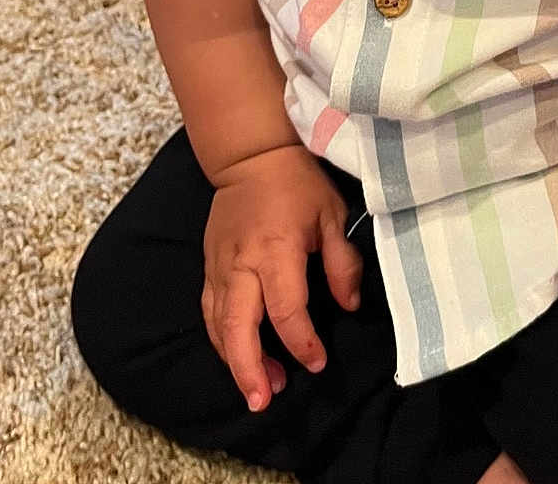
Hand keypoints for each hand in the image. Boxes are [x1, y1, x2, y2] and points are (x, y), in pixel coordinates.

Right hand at [201, 143, 363, 411]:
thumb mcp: (332, 214)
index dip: (302, 342)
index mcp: (276, 250)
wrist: (251, 156)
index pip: (285, 309)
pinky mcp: (208, 266)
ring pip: (218, 325)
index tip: (317, 362)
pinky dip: (221, 339)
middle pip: (237, 327)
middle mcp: (241, 263)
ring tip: (259, 389)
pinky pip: (209, 312)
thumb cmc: (298, 184)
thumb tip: (349, 305)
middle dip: (249, 368)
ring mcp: (219, 266)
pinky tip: (239, 356)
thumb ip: (342, 262)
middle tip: (263, 401)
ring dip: (235, 361)